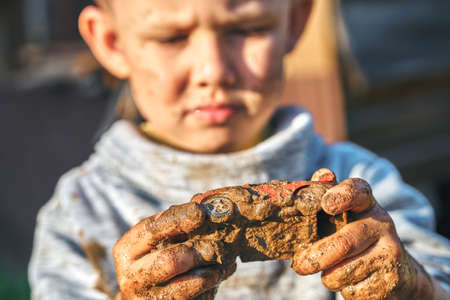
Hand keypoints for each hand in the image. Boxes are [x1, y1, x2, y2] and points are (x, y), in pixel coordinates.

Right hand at [113, 203, 235, 299]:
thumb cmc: (155, 259)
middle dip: (199, 251)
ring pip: (188, 285)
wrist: (146, 297)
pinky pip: (198, 299)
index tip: (201, 212)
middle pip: (170, 261)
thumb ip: (177, 221)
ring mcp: (147, 299)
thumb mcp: (159, 238)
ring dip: (213, 271)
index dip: (179, 219)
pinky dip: (213, 285)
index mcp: (127, 249)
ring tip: (227, 260)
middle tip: (219, 244)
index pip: (153, 229)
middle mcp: (132, 276)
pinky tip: (221, 273)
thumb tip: (203, 200)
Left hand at [292, 176, 440, 298]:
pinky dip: (344, 290)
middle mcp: (381, 224)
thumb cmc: (357, 236)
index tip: (326, 204)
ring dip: (328, 276)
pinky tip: (352, 280)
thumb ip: (329, 194)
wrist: (396, 270)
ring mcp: (389, 253)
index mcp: (367, 203)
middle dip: (316, 256)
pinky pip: (352, 291)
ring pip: (343, 272)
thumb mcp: (346, 214)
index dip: (341, 196)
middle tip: (299, 264)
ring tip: (332, 269)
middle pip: (344, 243)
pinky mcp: (390, 280)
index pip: (358, 191)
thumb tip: (321, 174)